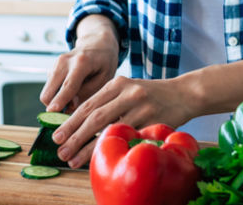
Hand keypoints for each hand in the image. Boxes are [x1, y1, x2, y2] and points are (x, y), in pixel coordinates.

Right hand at [39, 18, 119, 114]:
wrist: (96, 44)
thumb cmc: (103, 62)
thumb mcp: (105, 78)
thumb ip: (89, 93)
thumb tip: (70, 109)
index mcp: (82, 62)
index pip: (68, 85)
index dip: (59, 100)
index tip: (52, 112)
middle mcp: (64, 61)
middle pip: (49, 91)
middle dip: (54, 106)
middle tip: (70, 113)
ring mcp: (56, 64)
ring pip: (47, 91)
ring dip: (56, 101)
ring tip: (74, 101)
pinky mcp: (52, 68)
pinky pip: (50, 88)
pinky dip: (57, 95)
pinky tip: (71, 92)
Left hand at [50, 75, 196, 168]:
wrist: (185, 93)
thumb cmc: (152, 95)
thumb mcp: (128, 89)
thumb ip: (108, 102)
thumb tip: (79, 125)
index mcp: (118, 83)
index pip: (88, 104)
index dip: (71, 122)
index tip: (57, 136)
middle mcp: (128, 92)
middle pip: (94, 117)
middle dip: (74, 136)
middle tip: (60, 150)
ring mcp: (141, 107)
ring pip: (109, 129)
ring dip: (89, 147)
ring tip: (74, 159)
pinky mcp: (154, 121)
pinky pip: (129, 138)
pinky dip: (114, 148)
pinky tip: (104, 157)